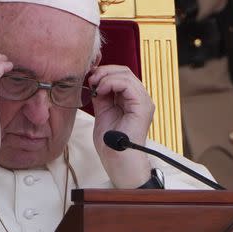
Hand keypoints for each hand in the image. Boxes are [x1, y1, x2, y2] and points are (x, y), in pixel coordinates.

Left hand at [89, 65, 154, 188]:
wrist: (117, 160)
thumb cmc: (110, 143)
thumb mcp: (103, 113)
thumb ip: (102, 97)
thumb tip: (95, 82)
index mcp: (132, 100)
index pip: (121, 75)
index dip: (104, 72)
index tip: (89, 78)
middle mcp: (140, 99)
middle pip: (124, 71)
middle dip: (104, 71)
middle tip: (91, 79)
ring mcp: (143, 102)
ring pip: (126, 75)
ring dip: (106, 77)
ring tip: (95, 85)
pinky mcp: (142, 106)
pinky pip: (128, 84)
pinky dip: (111, 83)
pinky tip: (101, 90)